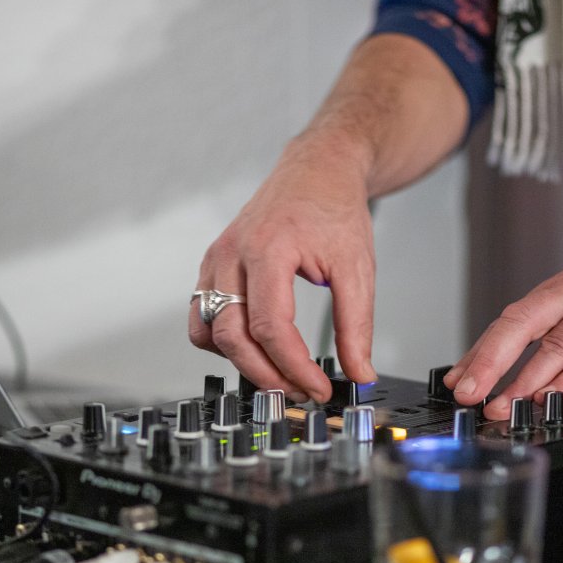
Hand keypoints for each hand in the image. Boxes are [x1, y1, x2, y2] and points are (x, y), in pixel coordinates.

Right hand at [189, 134, 377, 401]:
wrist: (318, 170)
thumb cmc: (334, 209)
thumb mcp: (357, 268)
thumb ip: (357, 326)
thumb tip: (360, 373)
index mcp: (268, 248)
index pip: (271, 327)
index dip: (294, 368)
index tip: (318, 388)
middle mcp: (232, 253)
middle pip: (232, 336)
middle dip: (267, 375)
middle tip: (300, 392)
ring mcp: (216, 259)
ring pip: (209, 331)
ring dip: (241, 362)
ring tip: (279, 374)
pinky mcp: (212, 266)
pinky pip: (202, 317)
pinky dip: (223, 341)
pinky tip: (256, 346)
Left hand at [445, 210, 562, 418]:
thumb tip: (548, 356)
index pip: (511, 319)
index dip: (481, 350)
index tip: (456, 377)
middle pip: (518, 326)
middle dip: (485, 363)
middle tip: (460, 394)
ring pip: (552, 343)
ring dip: (521, 380)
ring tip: (496, 408)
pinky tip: (554, 398)